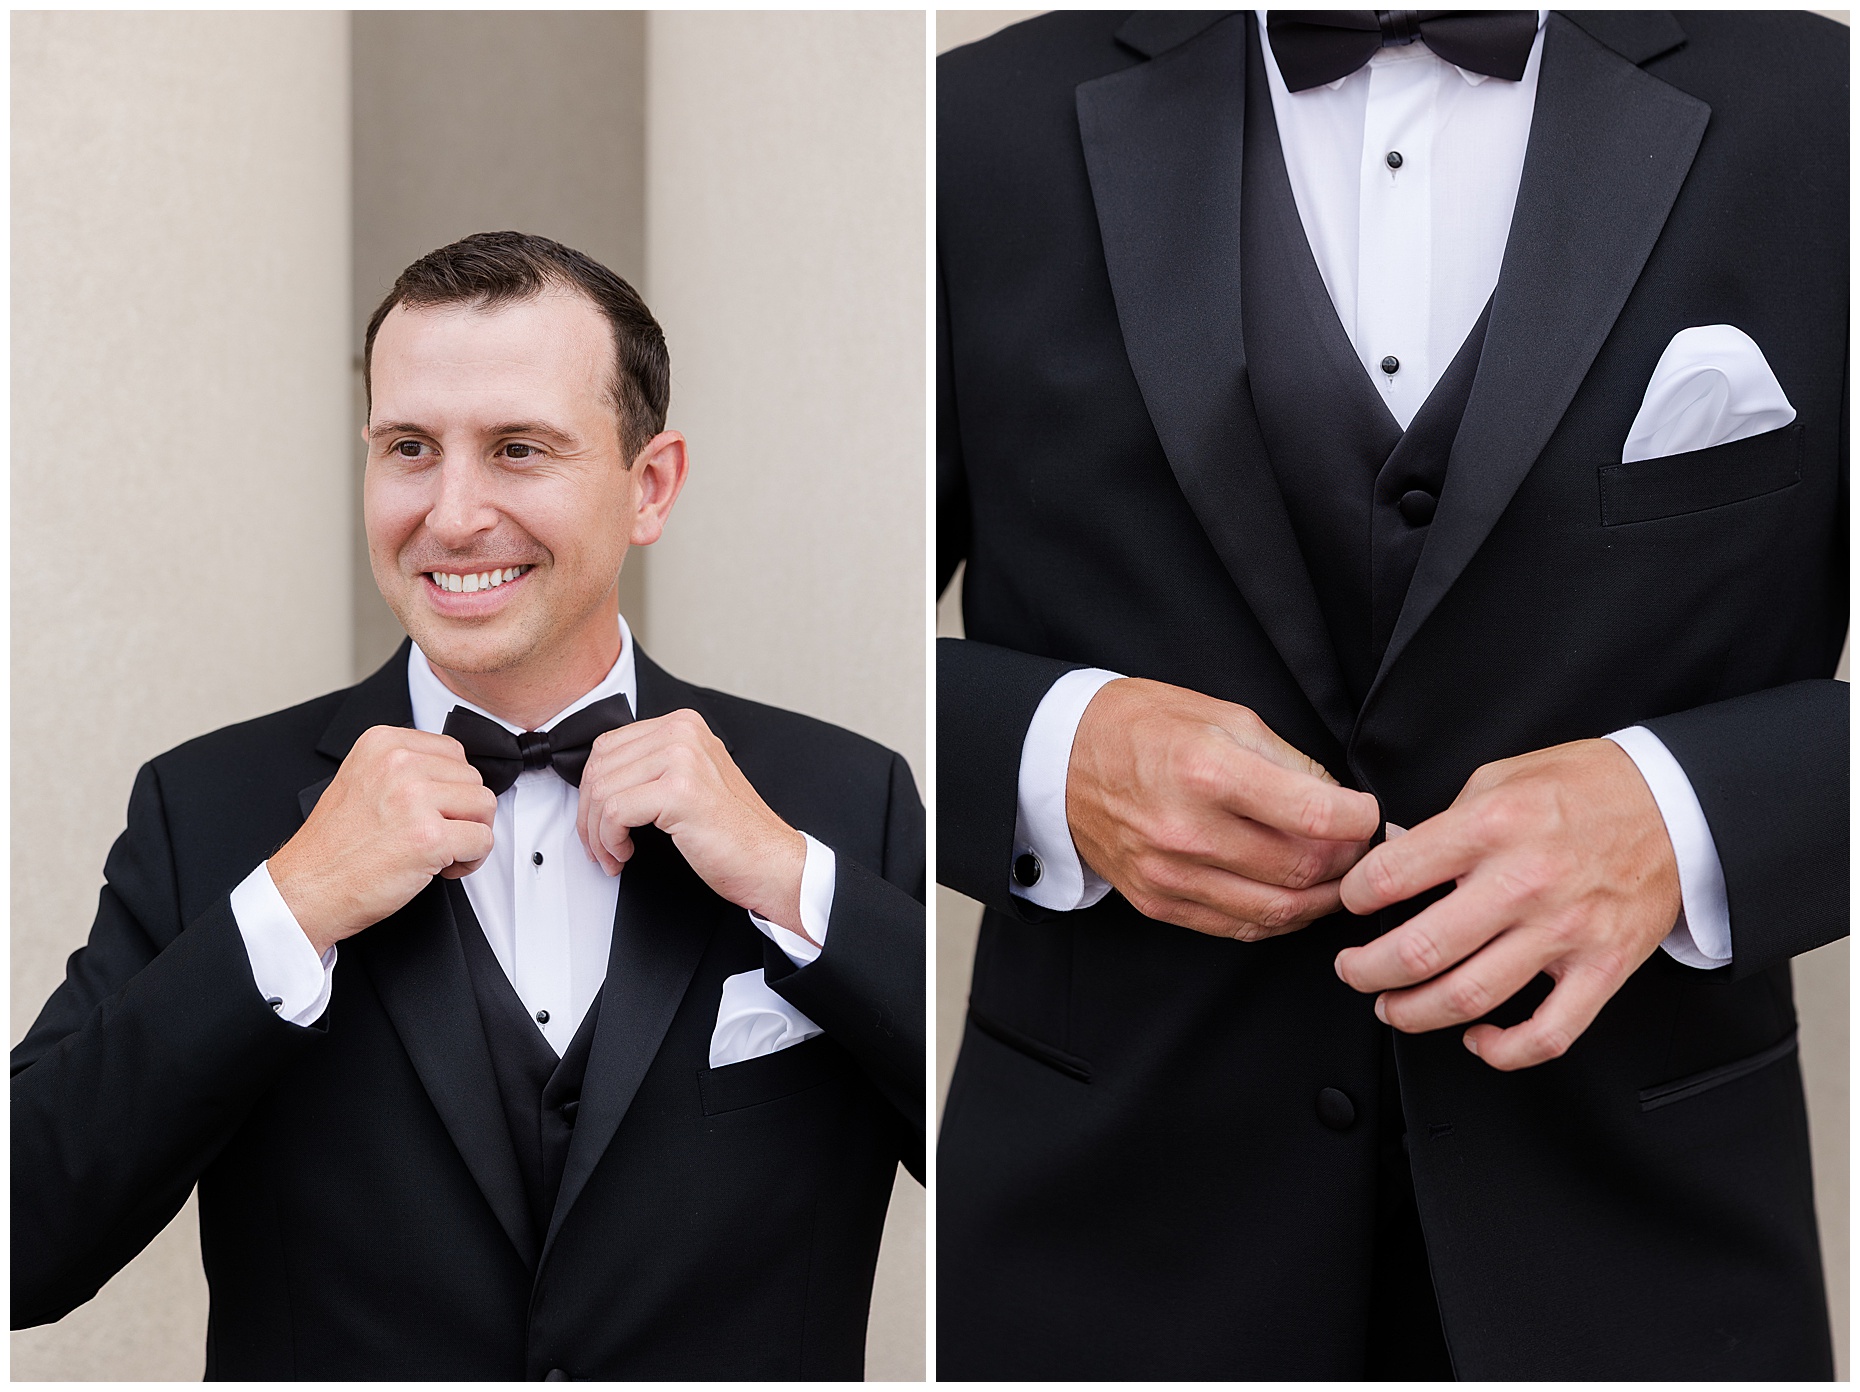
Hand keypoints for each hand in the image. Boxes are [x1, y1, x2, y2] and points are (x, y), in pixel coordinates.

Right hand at [269, 726, 497, 954]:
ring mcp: (414, 798)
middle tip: (436, 834)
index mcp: (382, 743)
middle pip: (473, 778)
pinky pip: (483, 840)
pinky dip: (472, 859)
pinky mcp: (429, 837)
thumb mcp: (360, 780)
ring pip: (485, 805)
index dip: (451, 786)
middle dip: (464, 811)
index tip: (435, 808)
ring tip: (441, 850)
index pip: (453, 751)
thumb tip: (452, 773)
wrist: (307, 889)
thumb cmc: (334, 846)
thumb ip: (403, 767)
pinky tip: (443, 867)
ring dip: (472, 833)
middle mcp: (398, 764)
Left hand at [576, 709, 808, 936]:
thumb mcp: (689, 781)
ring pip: (603, 790)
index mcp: (683, 726)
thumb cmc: (734, 832)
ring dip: (596, 832)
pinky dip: (610, 840)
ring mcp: (682, 759)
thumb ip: (650, 768)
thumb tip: (597, 782)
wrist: (770, 861)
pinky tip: (625, 852)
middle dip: (588, 814)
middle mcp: (682, 733)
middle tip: (598, 845)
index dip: (591, 790)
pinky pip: (615, 812)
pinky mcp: (679, 791)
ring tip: (612, 853)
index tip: (595, 821)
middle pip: (599, 767)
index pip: (608, 746)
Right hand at [1066, 679, 1380, 938]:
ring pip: (1277, 910)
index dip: (1360, 821)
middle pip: (1301, 869)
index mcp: (1206, 771)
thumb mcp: (1223, 716)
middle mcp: (1186, 830)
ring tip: (1337, 877)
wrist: (1061, 759)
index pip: (1314, 816)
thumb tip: (1343, 804)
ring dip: (1322, 899)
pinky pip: (1239, 927)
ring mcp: (1169, 874)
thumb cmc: (1143, 727)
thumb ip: (1289, 763)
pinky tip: (1293, 896)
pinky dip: (1279, 917)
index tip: (1370, 814)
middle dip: (1349, 862)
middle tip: (1361, 847)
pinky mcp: (1158, 902)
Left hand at [1336, 739, 1681, 1069]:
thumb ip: (1442, 822)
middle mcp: (1524, 882)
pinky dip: (1502, 1051)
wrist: (1676, 807)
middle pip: (1420, 950)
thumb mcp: (1499, 779)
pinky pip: (1547, 1034)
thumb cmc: (1582, 789)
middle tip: (1352, 971)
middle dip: (1366, 971)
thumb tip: (1389, 858)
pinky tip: (1475, 1039)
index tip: (1351, 903)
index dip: (1354, 896)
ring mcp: (1565, 931)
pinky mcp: (1602, 969)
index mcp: (1491, 827)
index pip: (1392, 876)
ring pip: (1469, 997)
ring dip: (1413, 1013)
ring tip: (1392, 1006)